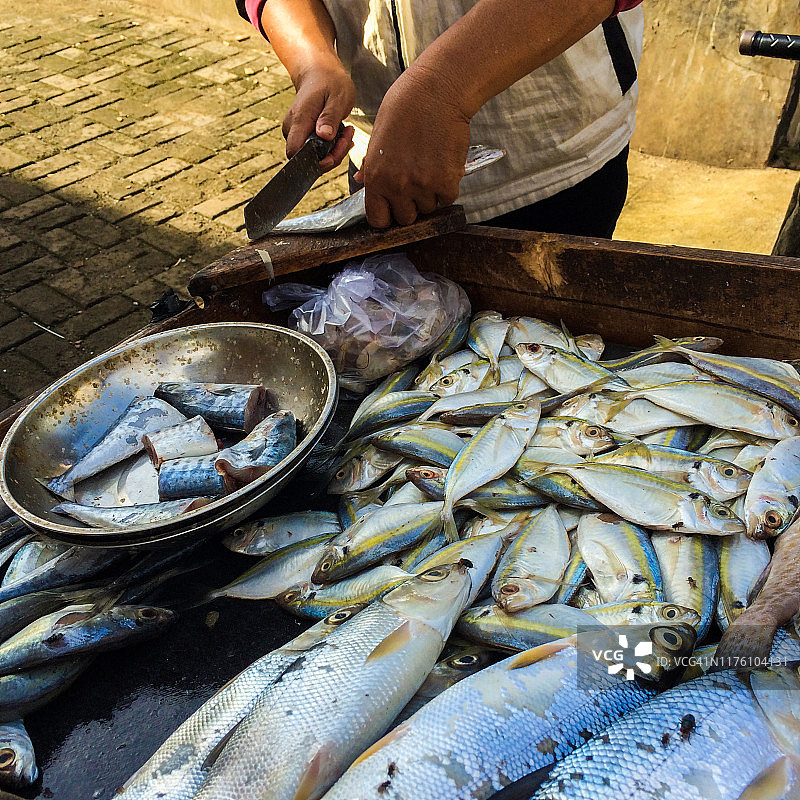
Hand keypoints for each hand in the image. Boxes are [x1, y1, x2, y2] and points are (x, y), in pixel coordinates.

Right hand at [283, 63, 355, 169]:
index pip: (295, 153)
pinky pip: (317, 151)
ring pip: (314, 157)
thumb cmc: (329, 81)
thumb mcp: (338, 97)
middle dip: (332, 155)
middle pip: (308, 160)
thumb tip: (324, 136)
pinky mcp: (302, 136)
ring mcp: (296, 133)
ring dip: (335, 151)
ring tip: (347, 132)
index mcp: (299, 119)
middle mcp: (292, 129)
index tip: (335, 151)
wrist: (319, 72)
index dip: (316, 161)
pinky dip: (332, 148)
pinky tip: (341, 135)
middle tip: (347, 137)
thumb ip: (330, 117)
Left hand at [355, 65, 470, 227]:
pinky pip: (446, 199)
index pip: (378, 219)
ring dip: (430, 195)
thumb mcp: (378, 136)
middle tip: (415, 183)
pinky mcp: (446, 182)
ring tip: (430, 168)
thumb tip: (361, 181)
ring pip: (428, 208)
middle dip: (410, 205)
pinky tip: (443, 167)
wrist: (437, 91)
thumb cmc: (405, 107)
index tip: (393, 207)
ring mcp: (423, 186)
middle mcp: (397, 186)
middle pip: (405, 218)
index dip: (387, 215)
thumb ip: (371, 164)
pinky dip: (447, 188)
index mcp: (376, 177)